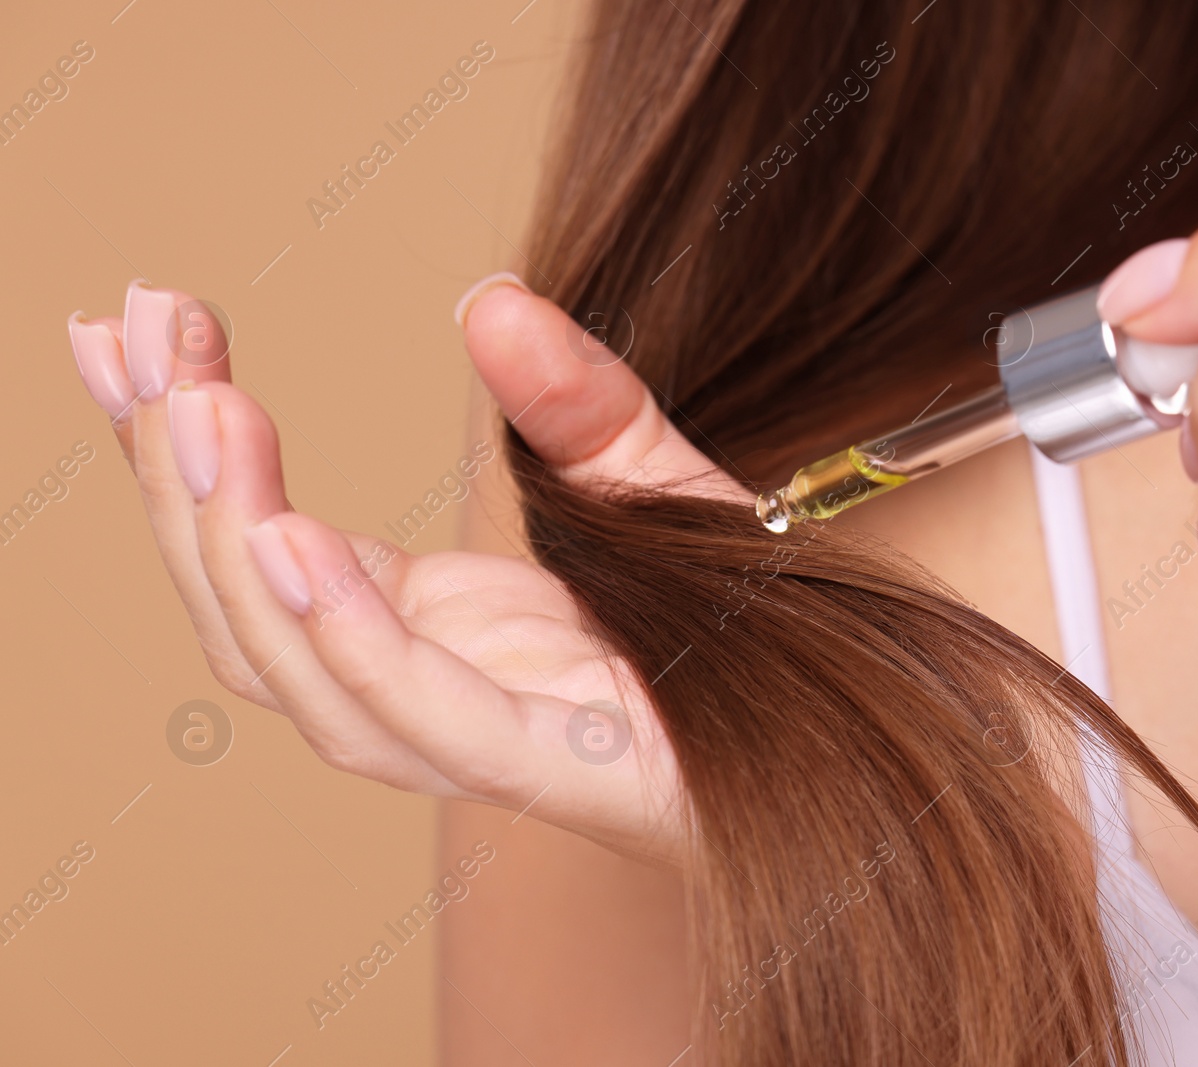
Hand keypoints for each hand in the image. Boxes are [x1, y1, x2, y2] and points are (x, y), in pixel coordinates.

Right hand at [66, 275, 746, 865]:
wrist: (853, 724)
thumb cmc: (738, 619)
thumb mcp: (649, 482)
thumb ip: (577, 403)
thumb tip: (490, 299)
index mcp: (431, 630)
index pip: (264, 546)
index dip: (184, 453)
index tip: (132, 336)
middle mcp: (430, 689)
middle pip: (247, 606)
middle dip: (174, 475)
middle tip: (134, 337)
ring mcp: (477, 739)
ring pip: (294, 669)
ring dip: (227, 539)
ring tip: (200, 411)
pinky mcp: (547, 769)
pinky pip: (412, 711)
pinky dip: (339, 633)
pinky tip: (287, 537)